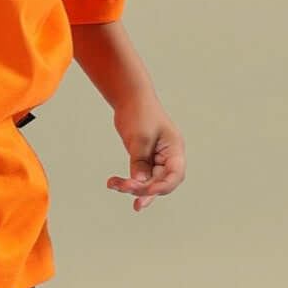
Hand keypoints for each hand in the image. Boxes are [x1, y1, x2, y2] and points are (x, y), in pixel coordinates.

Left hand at [107, 92, 185, 211]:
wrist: (129, 97)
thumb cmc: (140, 112)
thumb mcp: (140, 137)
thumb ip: (140, 161)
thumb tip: (138, 182)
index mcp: (175, 149)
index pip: (175, 175)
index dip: (162, 186)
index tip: (147, 190)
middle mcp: (168, 157)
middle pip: (160, 182)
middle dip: (144, 189)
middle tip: (125, 189)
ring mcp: (156, 159)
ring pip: (147, 181)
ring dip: (131, 186)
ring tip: (114, 185)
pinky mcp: (143, 159)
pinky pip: (137, 175)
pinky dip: (126, 179)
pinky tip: (112, 182)